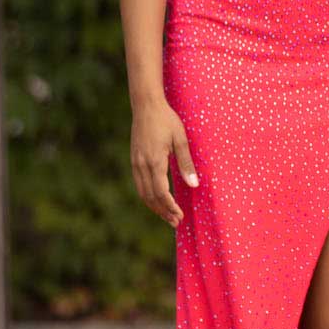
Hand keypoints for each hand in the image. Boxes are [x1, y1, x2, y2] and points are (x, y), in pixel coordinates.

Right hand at [130, 99, 198, 227]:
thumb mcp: (180, 139)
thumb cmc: (166, 120)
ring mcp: (135, 162)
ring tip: (166, 216)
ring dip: (154, 207)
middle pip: (151, 197)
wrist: (146, 105)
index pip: (161, 193)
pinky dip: (147, 196)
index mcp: (155, 161)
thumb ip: (186, 163)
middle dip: (163, 212)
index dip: (170, 207)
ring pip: (142, 192)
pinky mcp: (134, 159)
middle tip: (175, 222)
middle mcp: (142, 165)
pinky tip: (156, 199)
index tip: (180, 217)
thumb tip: (194, 185)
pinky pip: (139, 184)